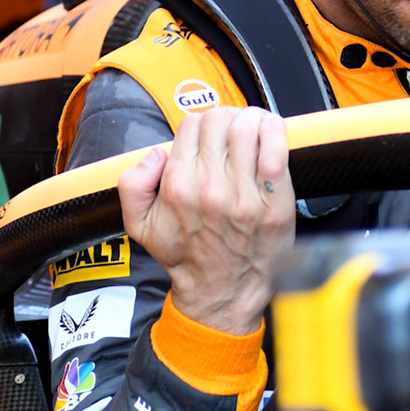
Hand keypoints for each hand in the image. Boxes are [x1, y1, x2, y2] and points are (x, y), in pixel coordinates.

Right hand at [118, 108, 293, 335]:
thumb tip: (154, 154)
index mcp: (177, 186)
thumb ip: (132, 184)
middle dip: (226, 117)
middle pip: (219, 121)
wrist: (220, 292)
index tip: (210, 133)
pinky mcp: (275, 202)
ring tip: (253, 126)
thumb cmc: (186, 256)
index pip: (191, 125)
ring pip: (247, 128)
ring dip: (251, 119)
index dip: (201, 123)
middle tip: (232, 127)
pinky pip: (277, 151)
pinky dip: (275, 132)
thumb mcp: (139, 226)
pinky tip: (271, 131)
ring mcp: (245, 196)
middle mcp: (210, 188)